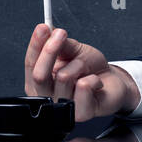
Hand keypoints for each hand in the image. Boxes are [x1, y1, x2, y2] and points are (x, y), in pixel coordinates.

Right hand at [23, 24, 139, 121]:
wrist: (111, 81)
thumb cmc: (89, 68)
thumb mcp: (72, 50)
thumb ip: (58, 43)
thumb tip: (47, 31)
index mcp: (39, 83)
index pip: (30, 65)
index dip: (35, 45)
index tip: (43, 28)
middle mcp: (48, 97)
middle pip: (39, 75)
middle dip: (50, 50)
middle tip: (61, 34)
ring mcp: (63, 108)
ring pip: (63, 78)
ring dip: (78, 65)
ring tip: (85, 67)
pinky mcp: (81, 113)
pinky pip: (83, 87)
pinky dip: (93, 78)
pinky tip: (95, 81)